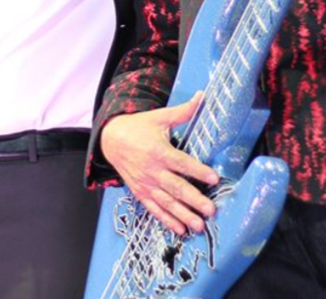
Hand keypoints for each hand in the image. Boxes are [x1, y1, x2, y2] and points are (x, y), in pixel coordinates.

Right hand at [100, 93, 219, 235]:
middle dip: (194, 200)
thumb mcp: (160, 117)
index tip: (214, 178)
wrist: (111, 139)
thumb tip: (202, 96)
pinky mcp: (140, 192)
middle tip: (211, 209)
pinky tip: (180, 229)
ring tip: (199, 225)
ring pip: (167, 202)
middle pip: (176, 187)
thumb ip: (183, 111)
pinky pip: (155, 209)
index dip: (198, 170)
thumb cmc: (139, 127)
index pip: (182, 163)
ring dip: (183, 214)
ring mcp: (146, 183)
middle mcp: (153, 170)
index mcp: (159, 150)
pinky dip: (167, 220)